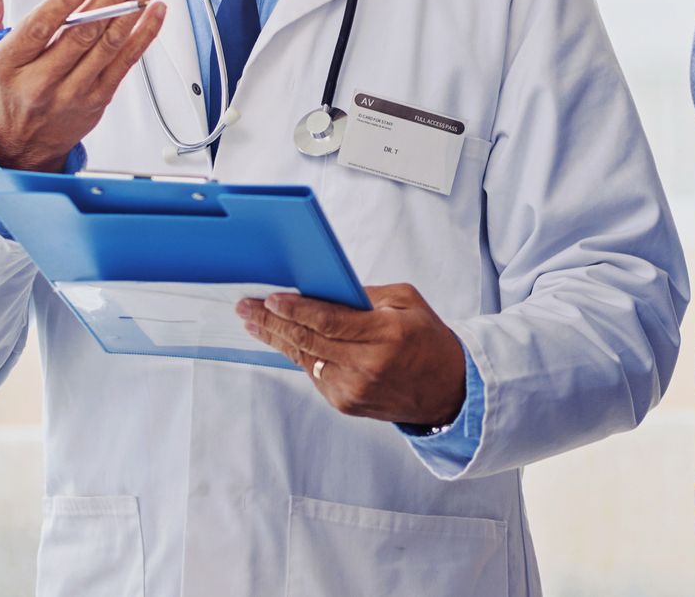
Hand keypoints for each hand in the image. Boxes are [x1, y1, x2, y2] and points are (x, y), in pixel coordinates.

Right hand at [0, 0, 165, 172]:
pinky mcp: (98, 99)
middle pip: (82, 34)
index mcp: (10, 64)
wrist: (21, 144)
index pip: (39, 28)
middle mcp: (42, 81)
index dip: (65, 3)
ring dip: (132, 10)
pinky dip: (143, 35)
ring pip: (108, 46)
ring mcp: (74, 92)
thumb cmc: (3, 89)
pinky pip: (125, 63)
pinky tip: (153, 12)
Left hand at [237, 284, 466, 426]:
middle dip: (272, 322)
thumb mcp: (407, 302)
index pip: (329, 321)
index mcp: (386, 335)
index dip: (296, 310)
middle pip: (308, 340)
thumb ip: (366, 295)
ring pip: (304, 359)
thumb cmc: (428, 339)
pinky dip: (298, 355)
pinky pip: (314, 374)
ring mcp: (354, 389)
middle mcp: (367, 365)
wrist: (448, 390)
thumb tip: (325, 289)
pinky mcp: (346, 404)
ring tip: (253, 322)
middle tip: (246, 307)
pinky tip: (282, 340)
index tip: (270, 298)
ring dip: (276, 339)